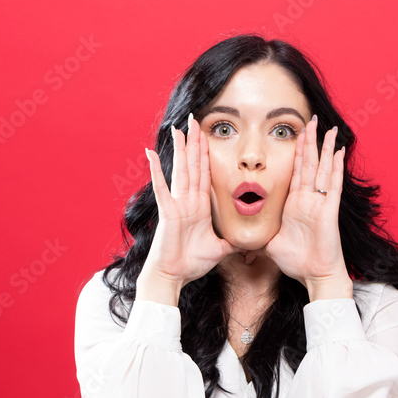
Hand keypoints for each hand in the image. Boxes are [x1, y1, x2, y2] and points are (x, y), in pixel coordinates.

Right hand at [142, 113, 243, 289]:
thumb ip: (231, 243)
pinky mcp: (168, 212)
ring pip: (180, 171)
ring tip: (178, 129)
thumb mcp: (219, 249)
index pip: (205, 174)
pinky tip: (150, 154)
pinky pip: (162, 188)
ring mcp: (176, 204)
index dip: (206, 155)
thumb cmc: (191, 263)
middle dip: (194, 143)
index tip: (207, 136)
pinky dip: (156, 171)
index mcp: (199, 207)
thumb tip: (247, 245)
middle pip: (193, 166)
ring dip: (180, 149)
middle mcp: (187, 201)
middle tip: (195, 120)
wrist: (174, 276)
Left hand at [263, 115, 351, 299]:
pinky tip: (339, 150)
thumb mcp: (271, 245)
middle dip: (308, 142)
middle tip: (310, 120)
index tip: (294, 135)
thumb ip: (259, 241)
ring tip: (326, 128)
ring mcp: (320, 202)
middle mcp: (308, 199)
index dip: (295, 153)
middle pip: (309, 164)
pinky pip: (334, 184)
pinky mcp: (329, 209)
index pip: (294, 172)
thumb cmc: (296, 262)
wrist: (314, 276)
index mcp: (294, 204)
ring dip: (323, 148)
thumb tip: (242, 248)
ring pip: (322, 169)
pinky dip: (337, 167)